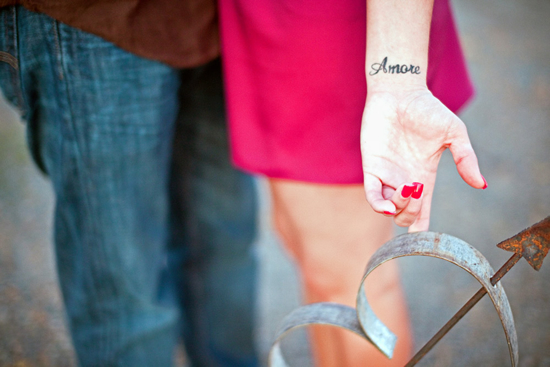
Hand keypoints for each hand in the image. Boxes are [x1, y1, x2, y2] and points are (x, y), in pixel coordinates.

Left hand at [361, 88, 485, 231]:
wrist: (400, 92)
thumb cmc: (427, 110)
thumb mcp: (454, 134)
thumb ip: (466, 159)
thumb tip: (481, 184)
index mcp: (424, 178)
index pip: (422, 213)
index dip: (423, 229)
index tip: (427, 239)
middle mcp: (405, 181)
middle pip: (406, 216)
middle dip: (414, 213)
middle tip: (419, 188)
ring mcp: (387, 176)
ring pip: (391, 210)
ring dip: (401, 207)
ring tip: (409, 186)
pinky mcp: (372, 167)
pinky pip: (372, 195)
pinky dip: (379, 205)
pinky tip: (387, 207)